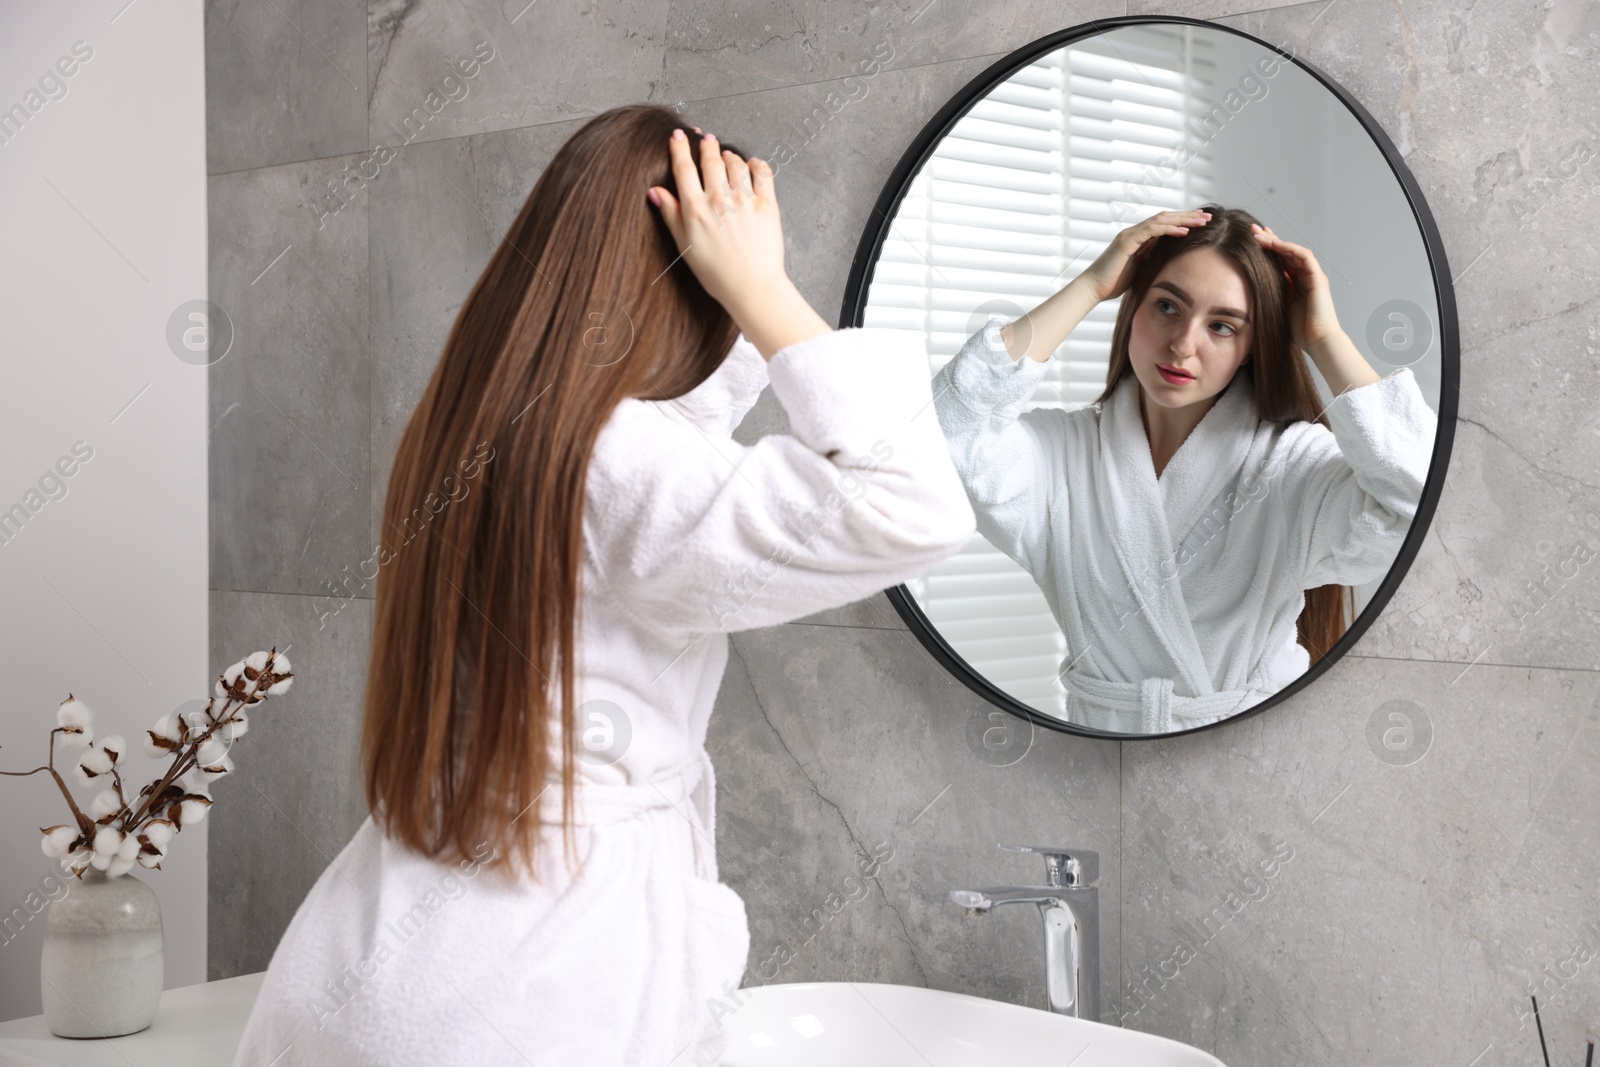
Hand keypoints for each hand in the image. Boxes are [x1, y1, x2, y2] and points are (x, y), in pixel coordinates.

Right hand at [648, 129, 787, 322]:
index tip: (678, 137)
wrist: (751, 287)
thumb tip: (655, 192)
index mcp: (696, 210)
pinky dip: (756, 164)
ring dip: (729, 155)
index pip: (684, 168)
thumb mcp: (685, 246)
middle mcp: (719, 200)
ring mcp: (745, 201)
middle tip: (706, 140)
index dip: (679, 148)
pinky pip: (762, 172)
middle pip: (711, 160)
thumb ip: (671, 215)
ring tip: (727, 155)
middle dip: (706, 145)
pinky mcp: (767, 204)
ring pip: (735, 163)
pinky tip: (752, 165)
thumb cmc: (717, 273)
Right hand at [1078, 208, 1211, 301]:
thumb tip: (1167, 258)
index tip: (1200, 221)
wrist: (1093, 289)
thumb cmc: (1113, 283)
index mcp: (1137, 238)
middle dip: (1187, 216)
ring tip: (1201, 221)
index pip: (1163, 224)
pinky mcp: (1126, 242)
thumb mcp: (1138, 269)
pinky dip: (1169, 229)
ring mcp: (1130, 235)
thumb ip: (1149, 259)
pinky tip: (1184, 232)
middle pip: (1165, 217)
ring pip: (1161, 220)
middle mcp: (1134, 232)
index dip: (1182, 221)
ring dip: (1183, 220)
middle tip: (1207, 216)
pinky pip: (1152, 231)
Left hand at [1250, 223, 1341, 351]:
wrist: (1316, 341)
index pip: (1280, 261)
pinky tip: (1275, 244)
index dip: (1267, 249)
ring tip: (1259, 234)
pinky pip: (1304, 257)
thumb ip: (1269, 294)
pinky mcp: (1318, 278)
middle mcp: (1304, 276)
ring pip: (1293, 251)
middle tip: (1252, 230)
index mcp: (1295, 283)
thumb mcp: (1277, 307)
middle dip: (1269, 240)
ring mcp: (1312, 275)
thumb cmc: (1298, 331)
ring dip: (1276, 241)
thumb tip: (1248, 288)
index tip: (1251, 241)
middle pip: (1286, 252)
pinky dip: (1289, 249)